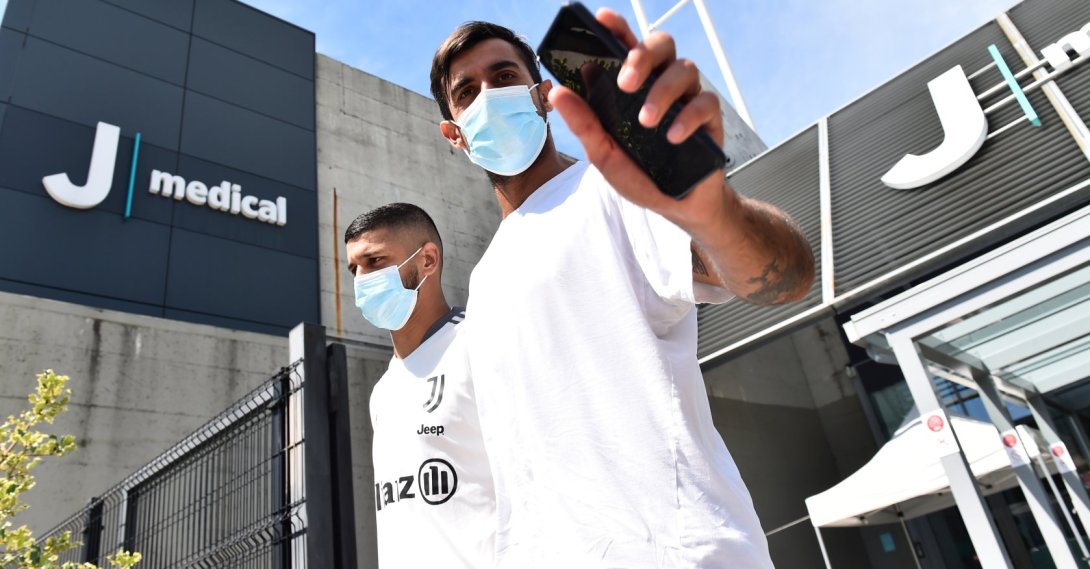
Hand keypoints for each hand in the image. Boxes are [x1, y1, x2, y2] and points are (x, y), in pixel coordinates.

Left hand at [547, 7, 732, 232]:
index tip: (602, 19)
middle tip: (625, 83)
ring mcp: (688, 98)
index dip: (617, 28)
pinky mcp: (710, 118)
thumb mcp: (604, 153)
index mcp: (636, 85)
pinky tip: (672, 137)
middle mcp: (663, 83)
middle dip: (642, 55)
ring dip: (662, 92)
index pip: (626, 45)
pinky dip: (688, 117)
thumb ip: (584, 124)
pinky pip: (706, 101)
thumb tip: (557, 92)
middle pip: (661, 44)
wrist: (676, 205)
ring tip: (646, 122)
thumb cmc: (640, 174)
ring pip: (684, 69)